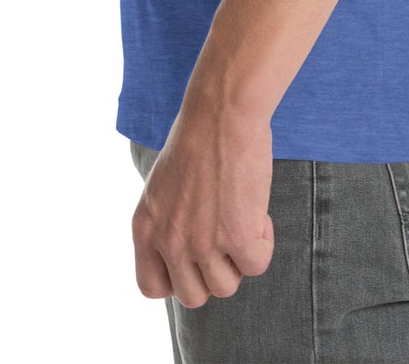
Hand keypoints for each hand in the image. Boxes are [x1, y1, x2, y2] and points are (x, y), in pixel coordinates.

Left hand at [131, 99, 276, 308]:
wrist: (223, 112)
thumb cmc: (199, 138)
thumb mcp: (163, 186)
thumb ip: (167, 224)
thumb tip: (186, 256)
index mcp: (145, 228)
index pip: (151, 287)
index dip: (177, 279)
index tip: (195, 259)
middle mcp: (169, 240)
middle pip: (193, 296)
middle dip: (213, 273)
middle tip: (225, 238)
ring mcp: (201, 242)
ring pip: (226, 286)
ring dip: (239, 258)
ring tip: (242, 219)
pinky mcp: (237, 236)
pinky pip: (256, 265)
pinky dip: (263, 242)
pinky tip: (258, 212)